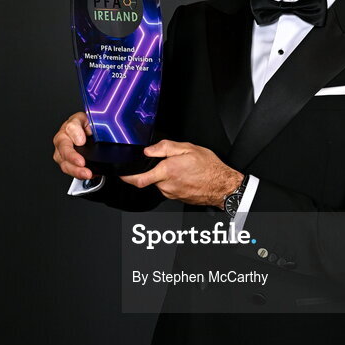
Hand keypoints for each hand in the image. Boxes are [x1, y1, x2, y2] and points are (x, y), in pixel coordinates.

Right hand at [52, 112, 93, 181]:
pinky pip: (70, 170)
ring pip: (64, 162)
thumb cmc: (89, 127)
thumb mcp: (94, 120)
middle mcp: (63, 138)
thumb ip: (93, 124)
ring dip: (75, 170)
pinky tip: (90, 175)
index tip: (81, 141)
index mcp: (71, 124)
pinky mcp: (65, 162)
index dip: (75, 134)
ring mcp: (62, 151)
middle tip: (81, 162)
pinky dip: (79, 174)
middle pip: (64, 147)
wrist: (88, 135)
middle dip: (72, 157)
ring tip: (87, 173)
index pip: (70, 127)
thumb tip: (90, 134)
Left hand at [122, 139, 242, 206]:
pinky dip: (172, 181)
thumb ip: (166, 147)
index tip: (121, 174)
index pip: (139, 179)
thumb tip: (149, 150)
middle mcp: (167, 185)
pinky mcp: (176, 198)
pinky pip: (168, 188)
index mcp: (168, 171)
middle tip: (170, 162)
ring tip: (182, 169)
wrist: (222, 186)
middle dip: (154, 170)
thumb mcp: (189, 148)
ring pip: (160, 183)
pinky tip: (185, 176)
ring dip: (165, 176)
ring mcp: (171, 193)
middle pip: (150, 178)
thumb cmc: (209, 168)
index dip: (127, 177)